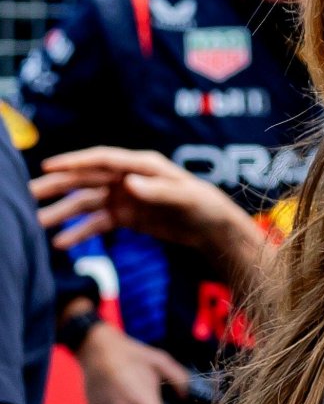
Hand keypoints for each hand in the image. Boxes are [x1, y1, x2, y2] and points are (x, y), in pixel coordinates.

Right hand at [32, 147, 269, 290]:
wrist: (213, 229)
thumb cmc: (204, 205)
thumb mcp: (184, 197)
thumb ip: (156, 189)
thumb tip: (128, 181)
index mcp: (143, 165)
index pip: (103, 159)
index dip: (75, 161)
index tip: (49, 167)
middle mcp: (129, 177)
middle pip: (87, 179)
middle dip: (58, 187)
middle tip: (29, 196)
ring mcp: (125, 197)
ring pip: (87, 203)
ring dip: (63, 213)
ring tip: (38, 225)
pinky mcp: (126, 216)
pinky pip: (97, 223)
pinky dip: (80, 232)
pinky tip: (62, 243)